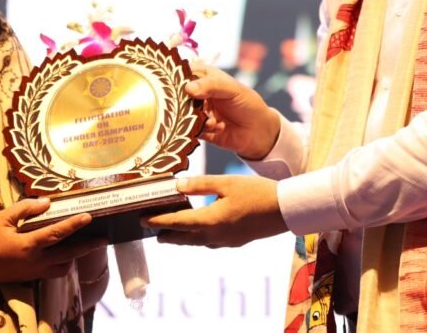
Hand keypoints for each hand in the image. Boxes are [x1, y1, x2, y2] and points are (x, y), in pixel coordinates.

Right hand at [0, 197, 105, 281]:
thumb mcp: (4, 217)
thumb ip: (26, 208)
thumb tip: (48, 202)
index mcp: (28, 245)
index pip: (57, 234)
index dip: (74, 224)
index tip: (89, 216)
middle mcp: (34, 261)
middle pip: (68, 255)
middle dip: (87, 247)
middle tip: (103, 240)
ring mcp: (33, 272)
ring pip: (62, 268)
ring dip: (74, 258)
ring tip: (84, 246)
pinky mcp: (29, 278)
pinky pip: (51, 273)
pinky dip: (61, 265)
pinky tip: (63, 255)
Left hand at [142, 175, 286, 247]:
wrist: (285, 210)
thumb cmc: (257, 192)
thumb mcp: (226, 183)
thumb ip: (200, 184)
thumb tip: (176, 185)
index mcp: (210, 221)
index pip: (176, 223)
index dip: (157, 221)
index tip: (141, 218)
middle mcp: (214, 236)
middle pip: (182, 238)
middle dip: (165, 233)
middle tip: (149, 228)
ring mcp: (225, 242)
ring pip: (195, 243)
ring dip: (180, 238)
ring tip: (168, 233)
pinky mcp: (235, 242)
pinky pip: (209, 242)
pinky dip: (197, 237)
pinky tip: (198, 231)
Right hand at [187, 63, 280, 159]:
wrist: (259, 131)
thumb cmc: (248, 103)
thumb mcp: (232, 89)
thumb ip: (211, 85)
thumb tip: (188, 88)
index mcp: (203, 77)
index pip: (182, 74)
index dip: (176, 79)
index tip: (179, 87)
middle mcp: (197, 94)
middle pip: (178, 96)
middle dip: (184, 103)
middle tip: (197, 107)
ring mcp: (196, 112)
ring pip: (182, 114)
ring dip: (197, 118)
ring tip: (213, 119)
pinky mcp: (198, 130)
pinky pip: (190, 130)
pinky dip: (203, 129)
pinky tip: (219, 126)